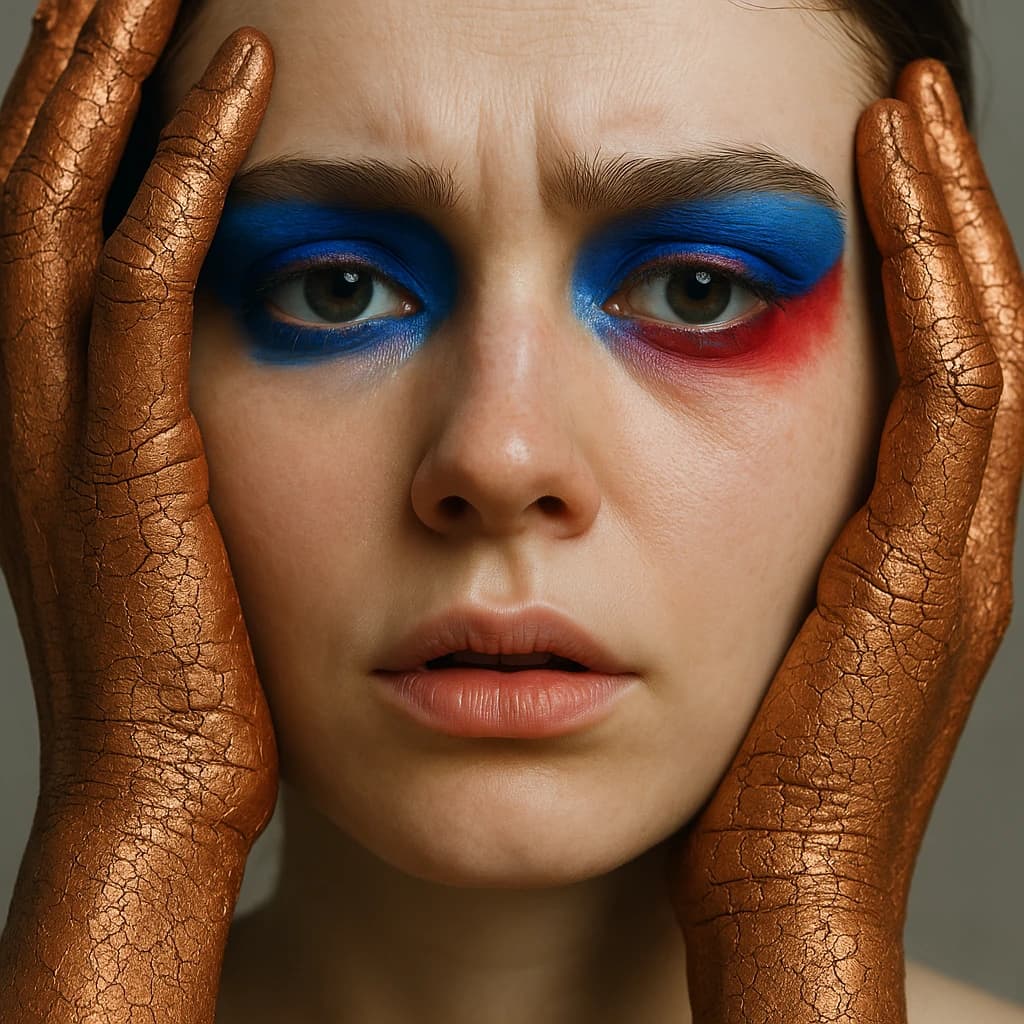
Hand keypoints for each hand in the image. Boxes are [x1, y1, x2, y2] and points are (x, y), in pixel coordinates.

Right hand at [0, 0, 277, 1017]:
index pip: (45, 222)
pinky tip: (236, 88)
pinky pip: (144, 278)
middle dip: (75, 63)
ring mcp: (63, 423)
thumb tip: (221, 384)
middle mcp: (29, 398)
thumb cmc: (187, 670)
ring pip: (65, 201)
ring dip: (111, 80)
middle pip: (34, 179)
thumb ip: (172, 442)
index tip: (128, 36)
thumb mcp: (171, 533)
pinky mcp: (128, 454)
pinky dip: (184, 174)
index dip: (78, 116)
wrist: (157, 780)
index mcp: (45, 413)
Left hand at [667, 59, 1021, 1022]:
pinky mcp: (930, 570)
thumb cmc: (748, 775)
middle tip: (907, 97)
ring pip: (980, 341)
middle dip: (946, 207)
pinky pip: (950, 394)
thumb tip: (698, 482)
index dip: (919, 253)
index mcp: (917, 544)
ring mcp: (961, 548)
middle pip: (974, 329)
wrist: (780, 881)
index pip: (938, 361)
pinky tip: (908, 203)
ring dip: (950, 220)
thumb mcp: (755, 632)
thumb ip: (758, 546)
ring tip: (911, 112)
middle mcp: (962, 532)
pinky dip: (939, 290)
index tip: (874, 158)